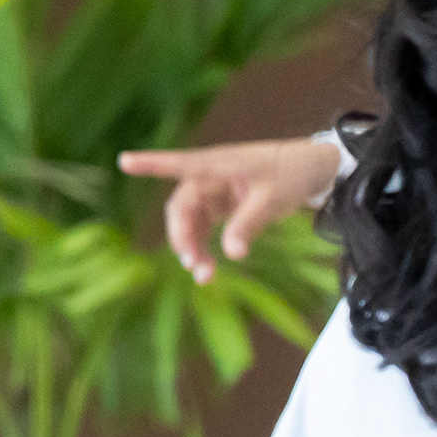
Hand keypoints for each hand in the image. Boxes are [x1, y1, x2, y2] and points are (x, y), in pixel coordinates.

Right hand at [121, 137, 342, 281]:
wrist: (312, 170)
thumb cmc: (291, 172)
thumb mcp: (272, 200)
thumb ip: (249, 224)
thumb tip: (231, 253)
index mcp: (219, 164)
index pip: (180, 163)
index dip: (151, 163)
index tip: (124, 161)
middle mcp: (210, 176)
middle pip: (182, 206)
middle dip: (182, 236)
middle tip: (192, 264)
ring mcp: (214, 191)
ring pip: (190, 221)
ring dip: (191, 246)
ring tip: (203, 275)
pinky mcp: (222, 205)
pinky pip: (204, 227)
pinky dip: (203, 246)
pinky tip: (207, 267)